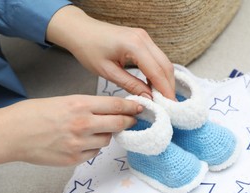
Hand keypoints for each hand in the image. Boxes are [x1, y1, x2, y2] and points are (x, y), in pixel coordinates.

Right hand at [0, 95, 141, 169]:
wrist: (12, 134)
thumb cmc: (34, 113)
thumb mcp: (63, 100)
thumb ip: (88, 106)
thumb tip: (110, 110)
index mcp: (80, 104)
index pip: (116, 105)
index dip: (131, 107)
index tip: (140, 108)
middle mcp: (84, 124)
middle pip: (119, 124)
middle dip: (129, 122)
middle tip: (132, 121)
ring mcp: (80, 143)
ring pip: (108, 139)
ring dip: (106, 134)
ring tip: (92, 130)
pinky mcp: (75, 158)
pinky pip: (94, 151)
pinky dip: (93, 146)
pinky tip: (80, 142)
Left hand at [47, 5, 174, 98]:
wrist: (80, 31)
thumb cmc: (88, 49)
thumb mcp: (108, 72)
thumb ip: (131, 85)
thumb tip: (148, 98)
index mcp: (134, 45)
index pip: (157, 71)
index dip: (165, 90)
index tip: (170, 105)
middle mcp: (143, 38)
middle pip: (165, 65)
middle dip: (169, 86)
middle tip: (169, 104)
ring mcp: (144, 37)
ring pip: (163, 61)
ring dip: (165, 79)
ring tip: (162, 97)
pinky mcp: (142, 39)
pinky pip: (157, 58)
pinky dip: (159, 72)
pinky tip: (154, 85)